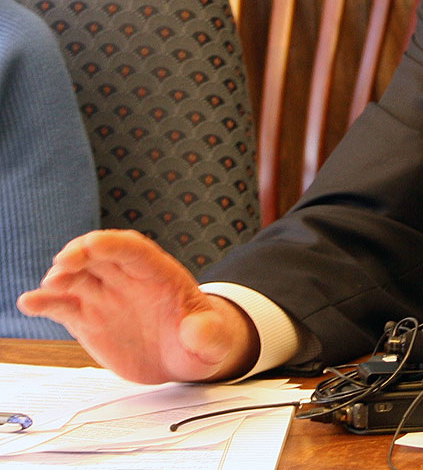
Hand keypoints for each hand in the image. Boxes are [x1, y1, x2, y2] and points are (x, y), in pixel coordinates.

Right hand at [17, 230, 257, 383]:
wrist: (186, 355)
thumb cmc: (204, 340)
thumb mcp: (215, 341)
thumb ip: (208, 334)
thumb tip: (199, 330)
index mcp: (161, 275)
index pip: (134, 250)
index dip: (112, 244)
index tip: (91, 244)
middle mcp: (129, 279)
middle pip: (100, 255)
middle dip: (80, 253)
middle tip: (62, 265)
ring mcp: (107, 296)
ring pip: (78, 276)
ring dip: (60, 276)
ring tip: (50, 287)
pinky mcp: (89, 318)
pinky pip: (64, 305)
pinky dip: (46, 302)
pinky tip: (29, 303)